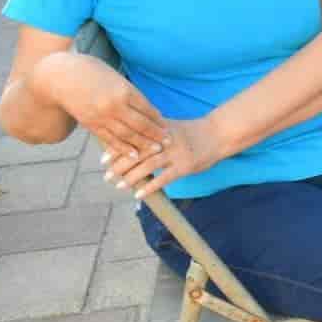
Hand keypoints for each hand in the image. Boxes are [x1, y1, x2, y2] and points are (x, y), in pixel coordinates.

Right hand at [38, 53, 169, 158]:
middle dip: (156, 134)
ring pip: (127, 134)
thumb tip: (144, 106)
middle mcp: (115, 105)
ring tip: (156, 150)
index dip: (158, 119)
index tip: (168, 126)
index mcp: (124, 90)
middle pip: (141, 124)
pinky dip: (123, 148)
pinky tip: (134, 154)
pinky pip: (110, 139)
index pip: (147, 108)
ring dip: (143, 144)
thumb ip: (128, 91)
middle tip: (169, 141)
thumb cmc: (89, 71)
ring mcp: (102, 116)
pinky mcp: (91, 124)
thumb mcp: (114, 76)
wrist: (59, 77)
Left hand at [102, 117, 222, 198]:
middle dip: (119, 165)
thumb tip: (129, 139)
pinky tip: (139, 195)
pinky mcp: (185, 165)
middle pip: (137, 153)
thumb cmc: (194, 131)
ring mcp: (176, 152)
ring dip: (131, 177)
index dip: (117, 149)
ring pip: (148, 166)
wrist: (219, 133)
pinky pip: (164, 178)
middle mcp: (165, 140)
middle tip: (106, 176)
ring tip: (119, 186)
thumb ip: (153, 132)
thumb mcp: (172, 126)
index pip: (133, 139)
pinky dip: (150, 187)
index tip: (103, 159)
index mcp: (159, 129)